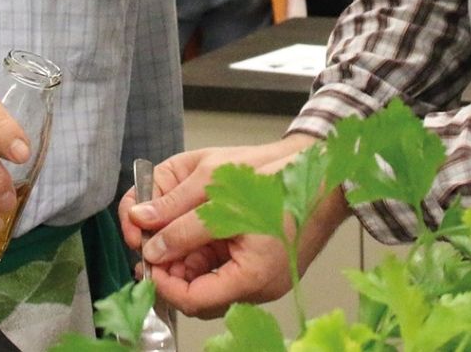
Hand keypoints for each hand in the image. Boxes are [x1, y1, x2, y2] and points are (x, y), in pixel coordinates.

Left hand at [119, 135, 350, 316]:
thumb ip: (179, 220)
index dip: (162, 280)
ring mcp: (261, 276)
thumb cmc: (281, 177)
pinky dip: (203, 247)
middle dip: (169, 266)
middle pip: (198, 292)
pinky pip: (224, 264)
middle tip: (148, 237)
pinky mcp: (262, 262)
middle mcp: (258, 287)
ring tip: (167, 225)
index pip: (192, 300)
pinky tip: (190, 223)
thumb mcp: (218, 192)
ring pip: (208, 278)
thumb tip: (146, 239)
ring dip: (183, 255)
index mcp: (252, 277)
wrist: (325, 170)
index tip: (144, 253)